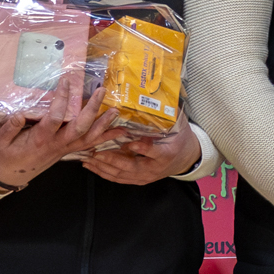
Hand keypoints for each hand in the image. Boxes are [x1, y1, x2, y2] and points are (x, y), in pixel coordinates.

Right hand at [0, 78, 116, 190]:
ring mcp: (64, 148)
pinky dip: (104, 138)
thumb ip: (9, 128)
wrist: (9, 176)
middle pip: (79, 127)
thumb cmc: (4, 156)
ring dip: (104, 124)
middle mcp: (56, 144)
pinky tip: (117, 131)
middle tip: (101, 91)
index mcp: (40, 139)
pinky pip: (88, 144)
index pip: (54, 118)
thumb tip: (19, 114)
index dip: (61, 100)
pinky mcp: (66, 150)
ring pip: (88, 137)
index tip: (66, 81)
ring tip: (117, 111)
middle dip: (92, 109)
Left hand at [83, 114, 203, 185]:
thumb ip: (169, 112)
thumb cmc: (180, 139)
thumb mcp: (179, 125)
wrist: (185, 158)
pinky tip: (92, 166)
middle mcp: (155, 168)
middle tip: (96, 152)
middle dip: (112, 160)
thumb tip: (158, 93)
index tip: (131, 143)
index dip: (144, 149)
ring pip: (122, 175)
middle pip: (132, 167)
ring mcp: (146, 176)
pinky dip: (104, 173)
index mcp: (167, 153)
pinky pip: (119, 179)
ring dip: (103, 168)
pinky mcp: (139, 180)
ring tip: (88, 159)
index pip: (156, 152)